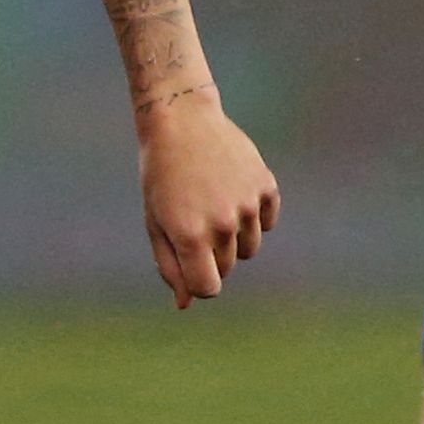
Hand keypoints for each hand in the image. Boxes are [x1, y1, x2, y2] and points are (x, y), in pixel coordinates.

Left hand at [134, 86, 278, 307]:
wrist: (182, 120)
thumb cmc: (161, 175)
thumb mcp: (156, 221)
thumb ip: (170, 266)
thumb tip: (186, 303)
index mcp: (189, 235)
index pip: (208, 288)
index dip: (198, 283)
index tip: (190, 265)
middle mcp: (222, 223)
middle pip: (226, 268)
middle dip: (210, 255)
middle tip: (193, 221)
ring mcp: (247, 204)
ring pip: (248, 248)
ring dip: (233, 238)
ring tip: (213, 205)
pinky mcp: (265, 185)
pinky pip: (267, 221)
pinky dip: (254, 216)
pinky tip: (233, 192)